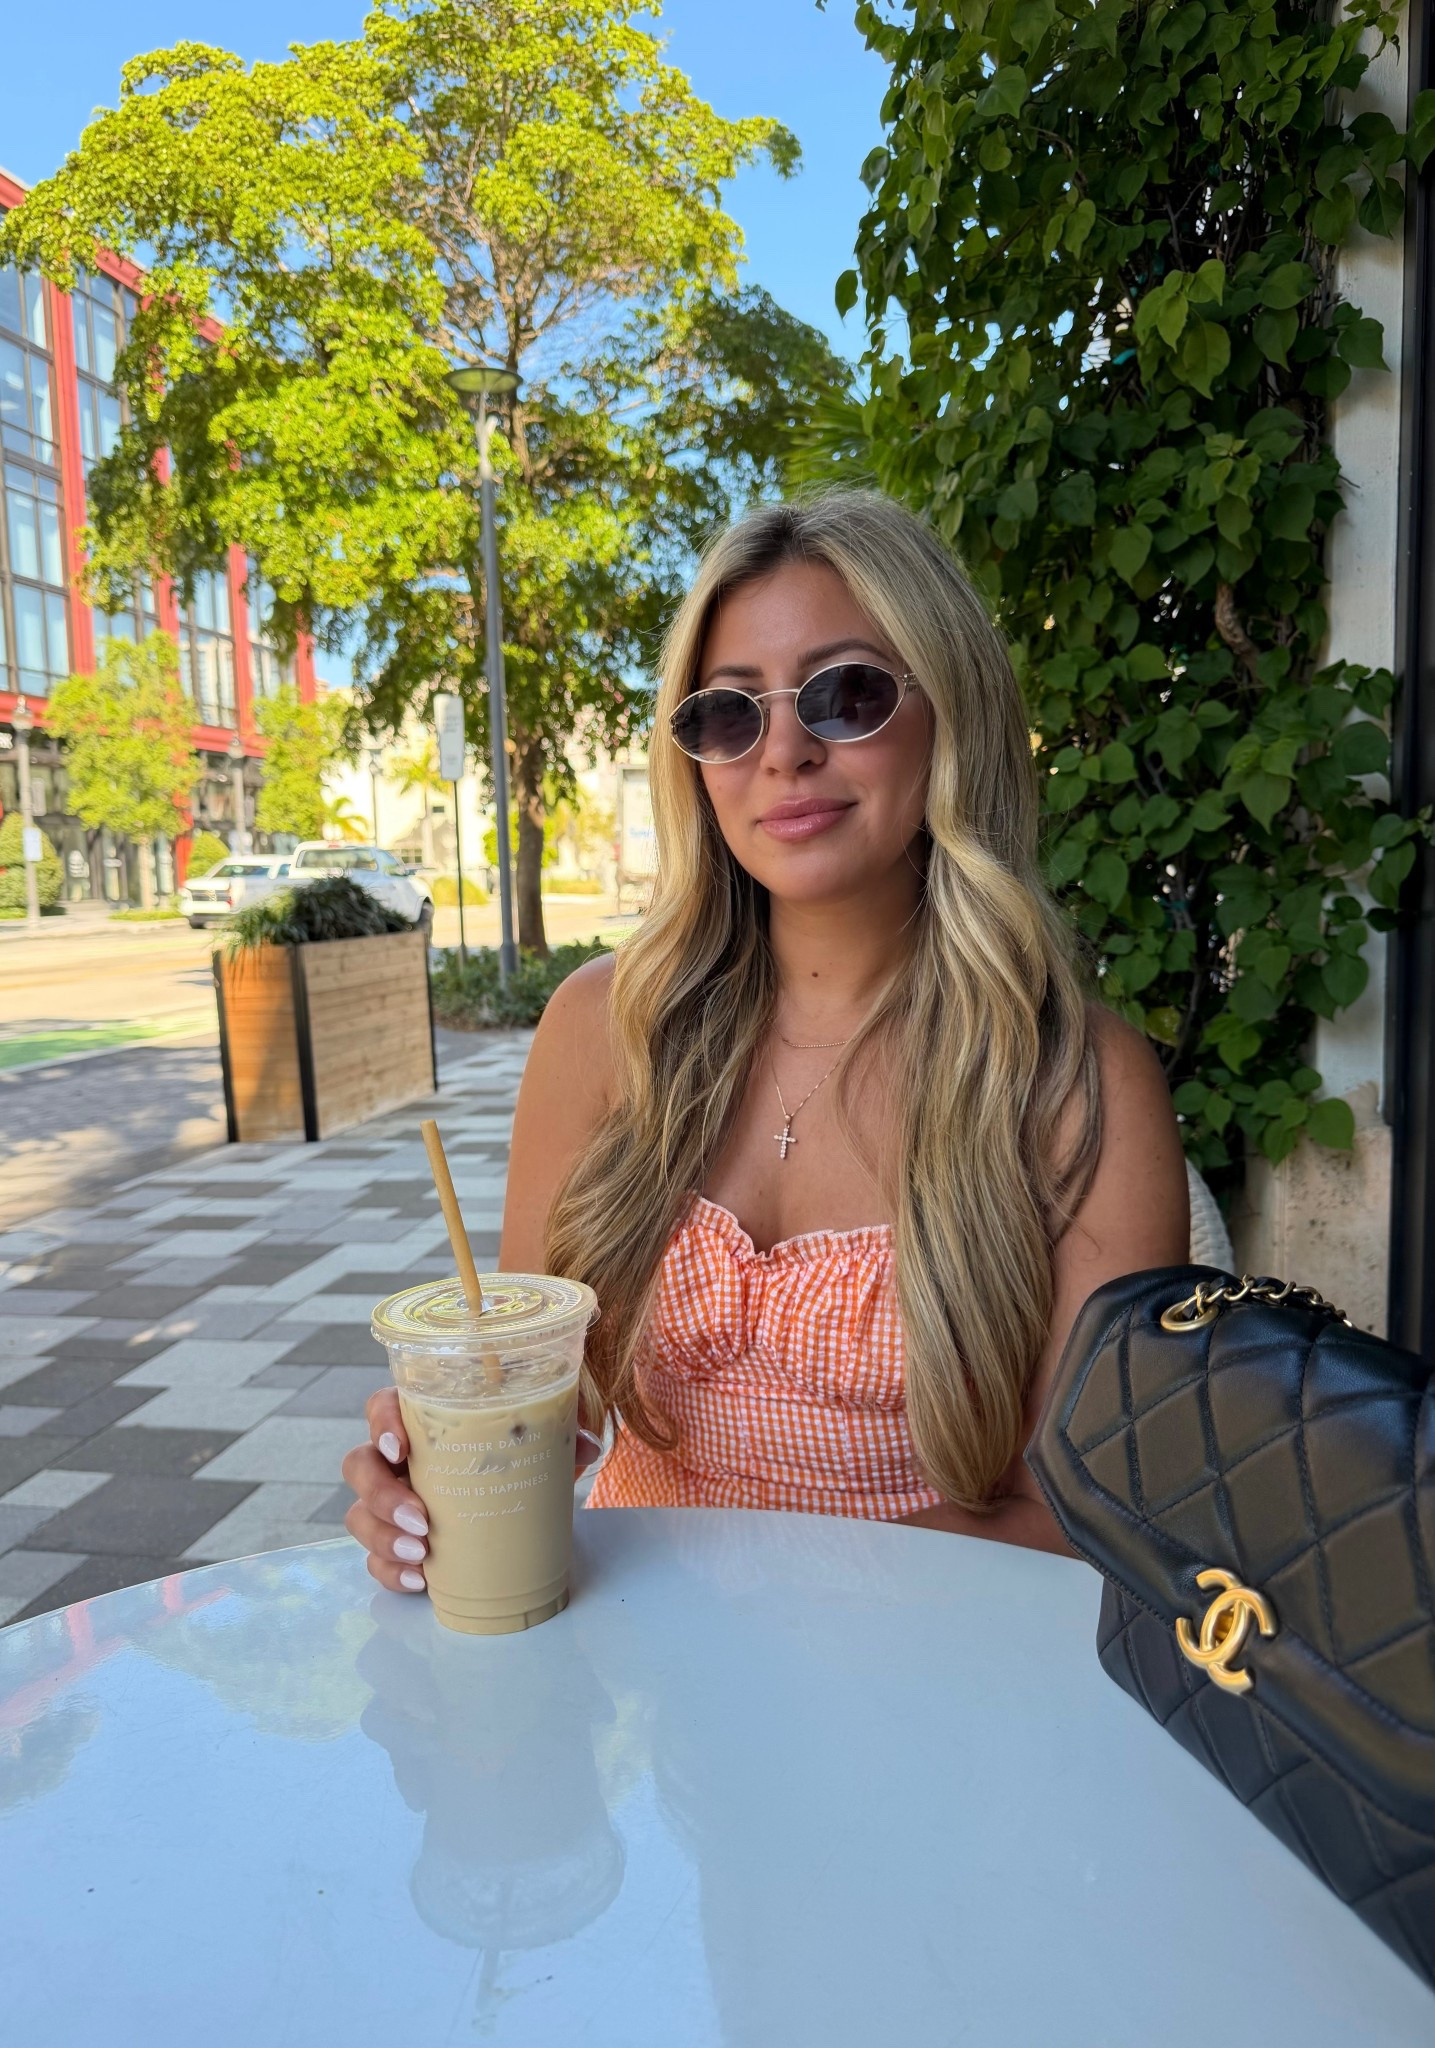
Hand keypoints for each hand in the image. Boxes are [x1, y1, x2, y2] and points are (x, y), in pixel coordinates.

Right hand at [340, 1387, 604, 1595]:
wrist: (515, 1509)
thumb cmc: (514, 1460)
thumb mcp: (538, 1441)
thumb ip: (558, 1433)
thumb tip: (584, 1445)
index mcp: (421, 1422)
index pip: (382, 1407)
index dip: (381, 1423)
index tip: (400, 1447)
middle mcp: (395, 1461)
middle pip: (359, 1465)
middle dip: (381, 1494)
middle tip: (421, 1519)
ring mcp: (388, 1503)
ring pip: (359, 1516)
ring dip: (383, 1537)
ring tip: (422, 1554)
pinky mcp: (393, 1544)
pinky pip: (374, 1561)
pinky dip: (391, 1572)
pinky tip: (420, 1580)